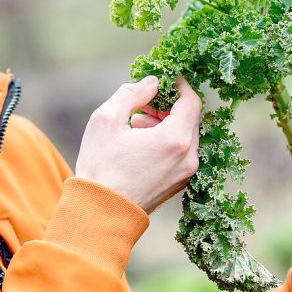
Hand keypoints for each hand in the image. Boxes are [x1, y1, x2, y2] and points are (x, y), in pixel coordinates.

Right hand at [75, 76, 201, 212]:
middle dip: (169, 105)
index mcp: (174, 140)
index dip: (179, 86)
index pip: (191, 101)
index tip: (163, 79)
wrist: (100, 212)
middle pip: (190, 118)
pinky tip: (141, 142)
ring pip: (186, 135)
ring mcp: (185, 173)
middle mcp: (188, 158)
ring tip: (136, 123)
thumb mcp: (107, 119)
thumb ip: (132, 93)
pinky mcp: (178, 184)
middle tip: (144, 102)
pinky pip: (181, 152)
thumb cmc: (100, 166)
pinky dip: (167, 141)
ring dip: (167, 123)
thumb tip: (152, 82)